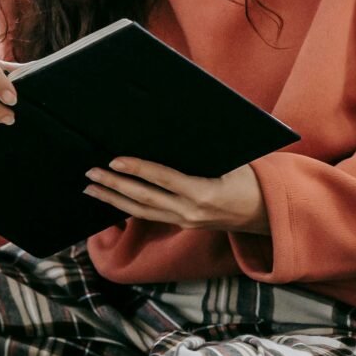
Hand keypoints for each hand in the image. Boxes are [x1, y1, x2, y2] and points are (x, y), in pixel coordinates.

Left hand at [83, 157, 269, 233]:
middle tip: (91, 174)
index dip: (138, 170)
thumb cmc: (248, 179)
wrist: (264, 213)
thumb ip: (200, 152)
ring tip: (90, 188)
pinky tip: (110, 200)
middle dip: (114, 186)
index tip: (115, 161)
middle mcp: (190, 212)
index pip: (163, 180)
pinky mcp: (182, 225)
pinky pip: (149, 217)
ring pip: (141, 212)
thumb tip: (171, 130)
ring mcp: (184, 222)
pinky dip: (126, 208)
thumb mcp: (230, 161)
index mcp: (203, 193)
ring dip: (113, 199)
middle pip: (144, 200)